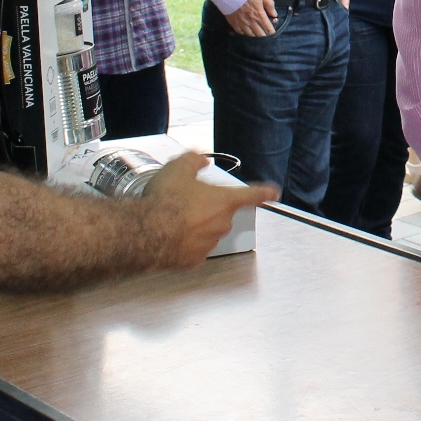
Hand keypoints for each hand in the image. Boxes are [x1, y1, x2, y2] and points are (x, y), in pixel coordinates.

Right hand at [142, 152, 276, 265]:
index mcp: (224, 201)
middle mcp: (222, 224)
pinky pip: (193, 249)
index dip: (264, 192)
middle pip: (221, 213)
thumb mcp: (179, 168)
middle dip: (207, 208)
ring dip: (195, 226)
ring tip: (172, 219)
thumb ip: (194, 160)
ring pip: (207, 231)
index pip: (251, 195)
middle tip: (185, 201)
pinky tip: (169, 236)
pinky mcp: (194, 260)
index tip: (273, 192)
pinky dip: (184, 243)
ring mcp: (209, 244)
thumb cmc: (166, 202)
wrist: (146, 233)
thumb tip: (199, 160)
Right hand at [225, 0, 277, 35]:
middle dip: (264, 37)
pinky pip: (241, 34)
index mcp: (260, 15)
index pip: (268, 29)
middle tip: (266, 36)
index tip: (273, 34)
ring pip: (251, 36)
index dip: (272, 33)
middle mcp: (252, 22)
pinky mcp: (234, 24)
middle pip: (260, 35)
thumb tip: (275, 15)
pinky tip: (246, 32)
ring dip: (255, 36)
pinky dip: (245, 34)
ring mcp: (242, 24)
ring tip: (257, 35)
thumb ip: (270, 5)